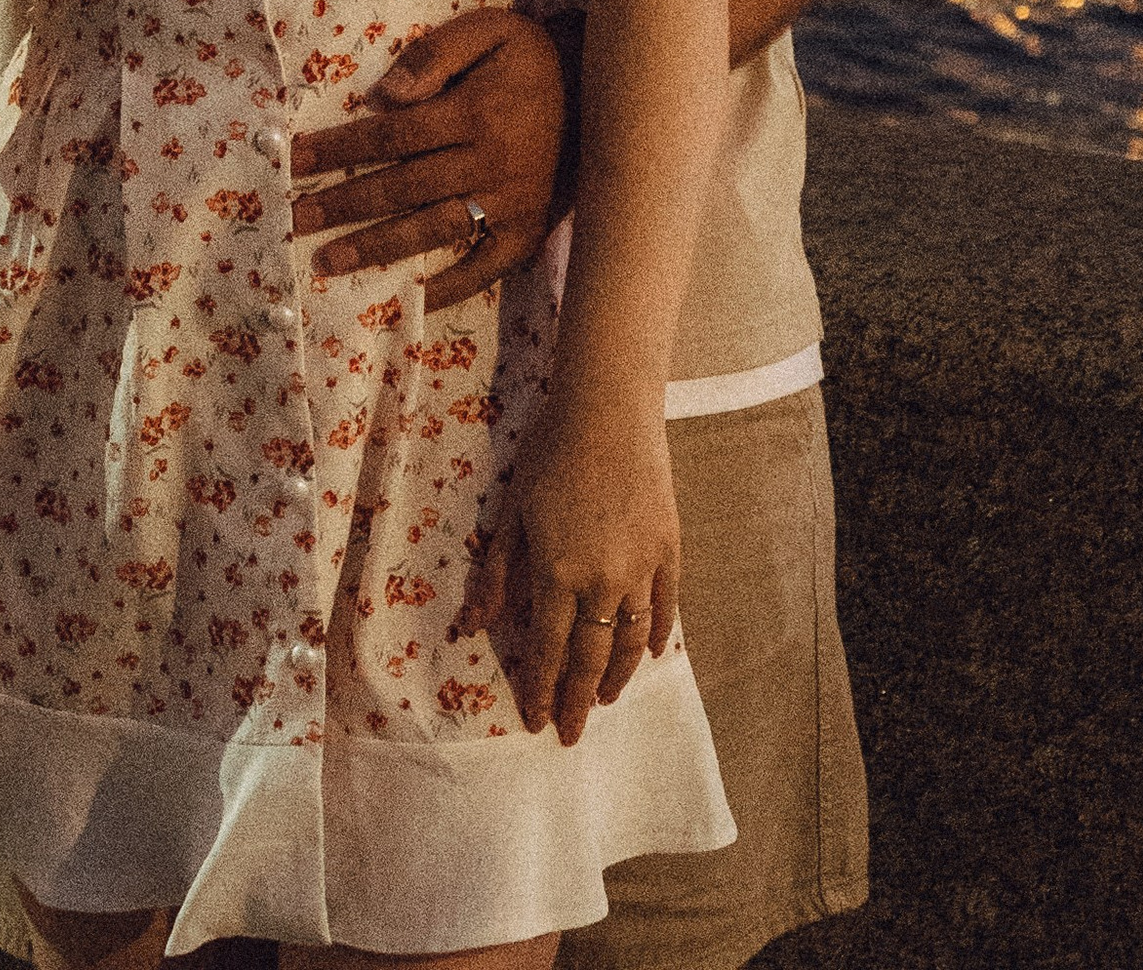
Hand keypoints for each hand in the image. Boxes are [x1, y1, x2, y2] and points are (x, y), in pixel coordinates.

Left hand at [287, 5, 568, 308]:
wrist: (604, 87)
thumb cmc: (532, 56)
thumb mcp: (489, 30)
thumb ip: (435, 54)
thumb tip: (385, 95)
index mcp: (474, 112)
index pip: (391, 134)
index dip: (340, 147)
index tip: (295, 159)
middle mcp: (489, 163)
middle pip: (401, 187)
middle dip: (342, 204)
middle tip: (293, 220)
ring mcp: (510, 203)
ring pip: (432, 230)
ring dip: (377, 246)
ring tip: (329, 262)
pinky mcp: (529, 230)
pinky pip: (485, 267)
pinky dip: (450, 286)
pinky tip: (412, 297)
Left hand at [459, 398, 679, 742]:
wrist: (608, 409)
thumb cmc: (550, 453)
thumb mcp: (512, 512)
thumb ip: (498, 575)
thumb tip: (473, 627)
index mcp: (558, 573)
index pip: (549, 650)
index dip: (542, 689)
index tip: (538, 722)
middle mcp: (603, 581)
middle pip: (592, 657)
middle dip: (579, 700)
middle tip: (574, 734)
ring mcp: (642, 567)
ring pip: (632, 640)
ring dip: (618, 675)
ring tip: (607, 698)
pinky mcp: (669, 548)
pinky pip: (666, 606)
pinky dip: (658, 635)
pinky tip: (651, 653)